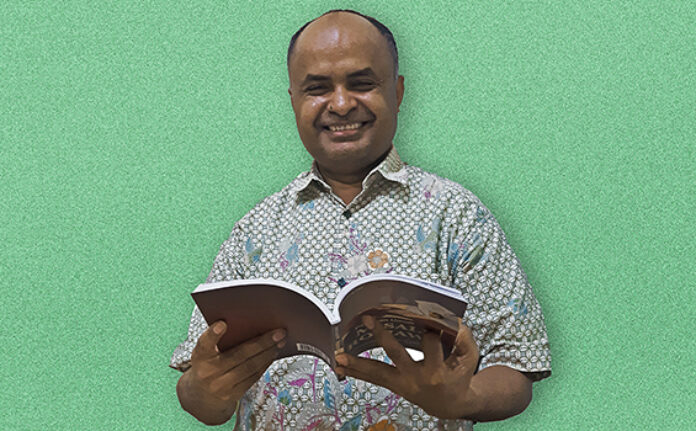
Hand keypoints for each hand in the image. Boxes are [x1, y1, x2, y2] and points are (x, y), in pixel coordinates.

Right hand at [177, 320, 285, 424]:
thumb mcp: (206, 352)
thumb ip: (219, 340)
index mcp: (200, 357)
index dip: (213, 334)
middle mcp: (208, 373)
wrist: (201, 396)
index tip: (223, 323)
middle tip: (279, 332)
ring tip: (280, 342)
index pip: (204, 344)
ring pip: (250, 367)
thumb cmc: (208, 365)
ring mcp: (221, 386)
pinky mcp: (233, 395)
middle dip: (263, 343)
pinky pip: (253, 377)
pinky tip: (272, 354)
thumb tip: (250, 323)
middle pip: (239, 355)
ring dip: (268, 353)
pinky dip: (265, 364)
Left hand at [334, 315, 479, 418]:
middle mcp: (416, 377)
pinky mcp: (393, 385)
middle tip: (368, 320)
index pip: (430, 344)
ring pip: (377, 372)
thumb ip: (463, 338)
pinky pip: (372, 378)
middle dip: (382, 337)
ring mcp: (401, 383)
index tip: (426, 316)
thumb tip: (451, 318)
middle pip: (397, 354)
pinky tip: (339, 366)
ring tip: (338, 356)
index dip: (429, 330)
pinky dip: (355, 372)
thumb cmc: (459, 376)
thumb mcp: (469, 357)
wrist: (449, 404)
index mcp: (436, 370)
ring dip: (356, 363)